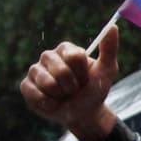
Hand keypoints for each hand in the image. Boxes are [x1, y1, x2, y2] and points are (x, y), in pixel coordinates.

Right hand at [19, 24, 120, 140]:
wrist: (84, 113)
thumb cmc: (94, 89)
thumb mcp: (107, 71)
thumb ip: (110, 49)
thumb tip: (113, 27)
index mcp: (66, 49)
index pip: (75, 57)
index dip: (83, 74)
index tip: (86, 79)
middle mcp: (49, 56)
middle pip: (61, 71)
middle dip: (72, 86)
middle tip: (74, 90)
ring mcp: (36, 70)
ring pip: (47, 83)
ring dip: (60, 95)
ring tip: (63, 95)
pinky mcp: (26, 85)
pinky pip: (35, 94)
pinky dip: (49, 103)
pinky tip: (52, 102)